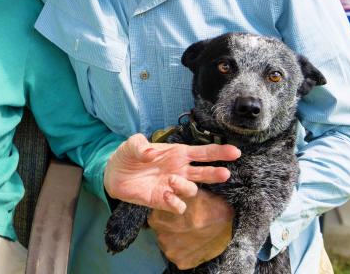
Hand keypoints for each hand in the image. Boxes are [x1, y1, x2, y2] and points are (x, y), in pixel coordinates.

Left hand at [104, 134, 238, 213]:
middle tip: (225, 173)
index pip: (202, 153)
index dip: (219, 152)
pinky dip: (176, 202)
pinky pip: (178, 205)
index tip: (235, 151)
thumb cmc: (128, 156)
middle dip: (216, 173)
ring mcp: (173, 187)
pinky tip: (166, 195)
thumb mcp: (132, 145)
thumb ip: (140, 146)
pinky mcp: (164, 201)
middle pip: (205, 172)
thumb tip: (149, 152)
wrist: (114, 174)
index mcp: (177, 154)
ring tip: (172, 179)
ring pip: (192, 190)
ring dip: (186, 186)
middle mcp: (180, 170)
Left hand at [148, 189, 234, 269]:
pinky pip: (179, 256)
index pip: (157, 216)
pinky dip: (185, 250)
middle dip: (172, 226)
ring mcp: (171, 252)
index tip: (180, 212)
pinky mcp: (181, 263)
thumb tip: (170, 179)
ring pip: (170, 243)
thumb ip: (178, 188)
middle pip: (162, 231)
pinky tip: (194, 241)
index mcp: (158, 219)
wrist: (232, 227)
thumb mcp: (193, 193)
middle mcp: (161, 238)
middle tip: (188, 222)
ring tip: (191, 231)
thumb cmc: (211, 207)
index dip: (168, 214)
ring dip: (177, 239)